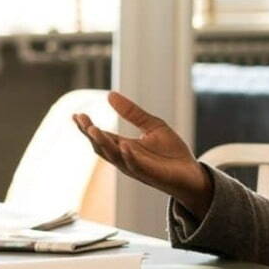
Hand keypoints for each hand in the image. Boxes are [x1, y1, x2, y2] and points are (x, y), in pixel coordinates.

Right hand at [74, 92, 215, 214]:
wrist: (192, 174)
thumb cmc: (171, 153)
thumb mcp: (152, 125)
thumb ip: (132, 112)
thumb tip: (109, 94)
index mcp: (124, 147)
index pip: (100, 136)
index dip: (87, 127)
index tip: (76, 114)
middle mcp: (125, 158)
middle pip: (101, 146)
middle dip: (89, 133)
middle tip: (80, 119)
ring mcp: (135, 167)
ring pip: (114, 156)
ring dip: (103, 143)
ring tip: (93, 129)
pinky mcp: (149, 173)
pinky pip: (135, 165)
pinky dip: (128, 156)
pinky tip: (124, 145)